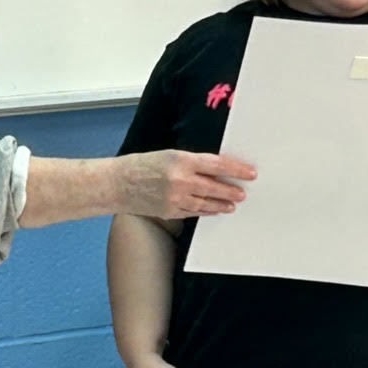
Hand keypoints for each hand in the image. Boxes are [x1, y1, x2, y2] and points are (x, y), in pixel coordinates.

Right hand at [119, 150, 255, 218]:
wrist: (117, 183)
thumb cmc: (141, 165)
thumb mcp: (168, 155)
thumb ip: (191, 162)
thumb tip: (215, 170)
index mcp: (181, 160)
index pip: (217, 165)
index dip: (236, 170)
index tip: (250, 173)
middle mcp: (180, 180)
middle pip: (215, 187)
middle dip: (232, 191)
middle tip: (243, 193)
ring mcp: (175, 198)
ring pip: (207, 203)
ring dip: (222, 204)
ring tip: (232, 205)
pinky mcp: (170, 211)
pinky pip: (194, 212)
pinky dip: (206, 211)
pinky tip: (213, 210)